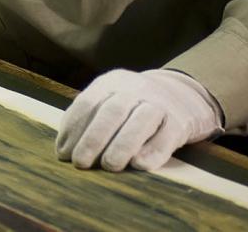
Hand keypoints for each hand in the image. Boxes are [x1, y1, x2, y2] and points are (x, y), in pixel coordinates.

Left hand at [56, 69, 221, 170]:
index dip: (74, 129)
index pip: (88, 102)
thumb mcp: (111, 100)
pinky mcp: (180, 123)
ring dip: (121, 146)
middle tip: (80, 163)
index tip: (63, 153)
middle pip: (112, 111)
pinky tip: (138, 165)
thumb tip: (64, 149)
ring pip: (140, 121)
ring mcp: (160, 104)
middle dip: (93, 138)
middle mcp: (136, 88)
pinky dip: (152, 152)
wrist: (184, 96)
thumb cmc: (135, 107)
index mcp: (113, 82)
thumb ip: (89, 119)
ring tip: (108, 166)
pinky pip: (166, 137)